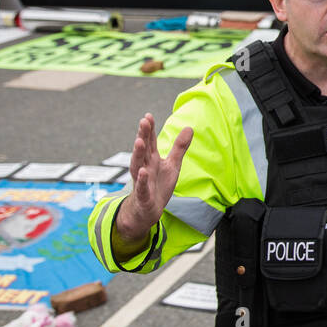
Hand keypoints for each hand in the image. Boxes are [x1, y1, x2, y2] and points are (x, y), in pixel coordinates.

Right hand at [116, 113, 192, 244]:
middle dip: (143, 135)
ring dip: (138, 153)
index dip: (149, 129)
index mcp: (152, 159)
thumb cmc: (159, 184)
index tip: (148, 116)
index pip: (150, 142)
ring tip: (139, 141)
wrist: (148, 210)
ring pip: (137, 165)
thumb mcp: (173, 164)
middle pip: (143, 149)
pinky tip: (142, 172)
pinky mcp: (143, 195)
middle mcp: (144, 167)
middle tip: (143, 121)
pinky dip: (141, 180)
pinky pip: (142, 187)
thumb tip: (189, 127)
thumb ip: (179, 147)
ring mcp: (142, 181)